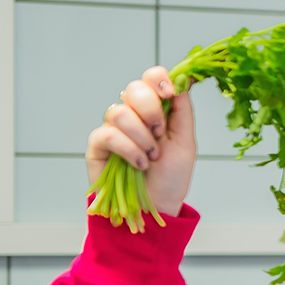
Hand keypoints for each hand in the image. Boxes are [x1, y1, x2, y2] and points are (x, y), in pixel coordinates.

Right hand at [86, 67, 196, 216]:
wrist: (155, 207)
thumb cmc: (171, 176)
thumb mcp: (186, 143)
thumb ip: (183, 111)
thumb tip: (182, 80)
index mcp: (155, 109)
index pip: (150, 78)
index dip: (158, 79)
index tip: (169, 93)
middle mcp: (132, 114)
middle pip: (133, 89)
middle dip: (151, 110)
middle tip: (161, 133)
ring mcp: (113, 128)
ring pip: (120, 112)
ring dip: (142, 137)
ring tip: (152, 157)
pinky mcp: (97, 145)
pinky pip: (107, 134)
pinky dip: (128, 149)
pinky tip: (139, 163)